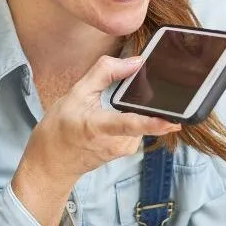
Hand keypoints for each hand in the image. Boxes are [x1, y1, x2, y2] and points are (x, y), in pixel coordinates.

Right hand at [11, 55, 179, 225]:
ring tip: (110, 104)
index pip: (129, 124)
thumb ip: (105, 72)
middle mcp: (116, 143)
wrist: (51, 164)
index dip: (152, 123)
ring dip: (135, 107)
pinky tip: (115, 113)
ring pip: (142, 118)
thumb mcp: (75, 93)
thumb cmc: (59, 129)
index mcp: (98, 127)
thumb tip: (135, 61)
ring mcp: (124, 150)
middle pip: (142, 115)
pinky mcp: (128, 151)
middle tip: (127, 86)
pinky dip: (133, 116)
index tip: (174, 121)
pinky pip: (139, 126)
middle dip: (144, 99)